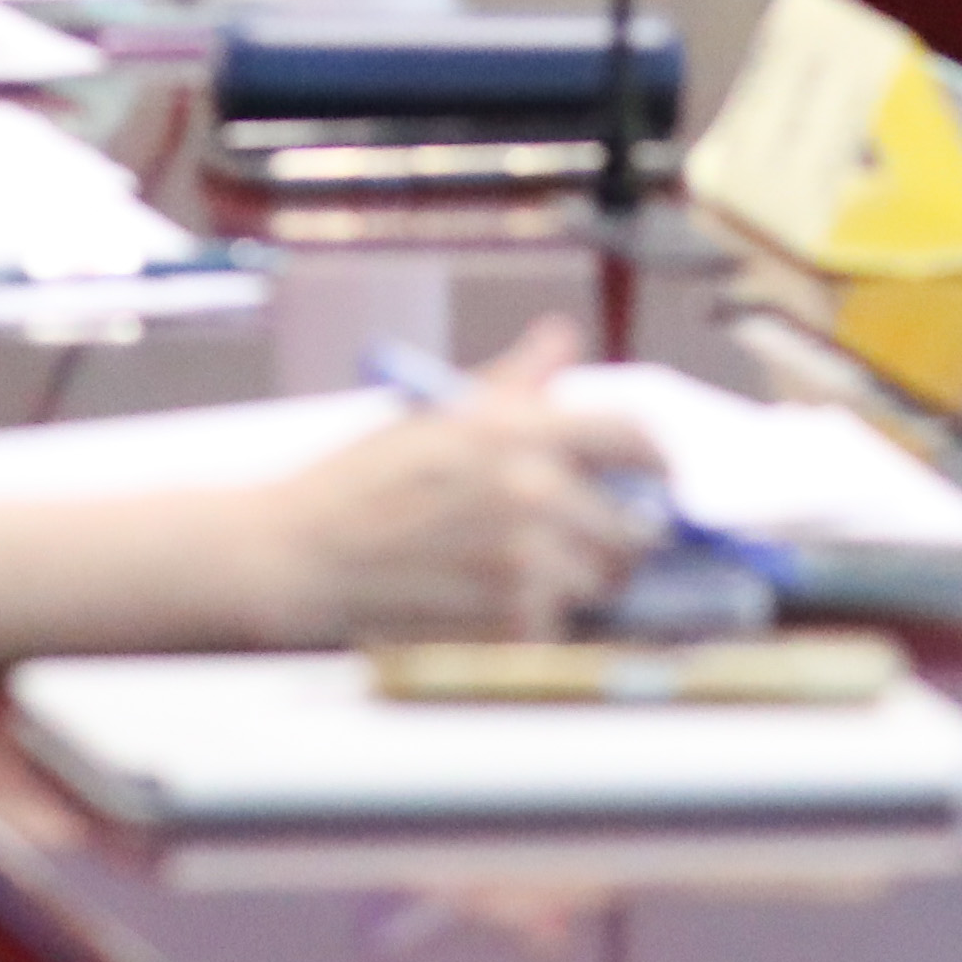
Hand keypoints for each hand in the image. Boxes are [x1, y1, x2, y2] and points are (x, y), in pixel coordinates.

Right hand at [246, 323, 662, 637]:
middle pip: (634, 525)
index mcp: (519, 429)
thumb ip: (515, 382)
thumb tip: (561, 336)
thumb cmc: (363, 480)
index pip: (635, 437)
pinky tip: (487, 602)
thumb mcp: (439, 415)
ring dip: (576, 583)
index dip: (660, 462)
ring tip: (515, 570)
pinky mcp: (511, 623)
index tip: (659, 479)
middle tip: (576, 540)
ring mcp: (527, 563)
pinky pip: (561, 625)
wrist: (301, 553)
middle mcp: (533, 492)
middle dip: (613, 535)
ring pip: (602, 582)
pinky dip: (537, 622)